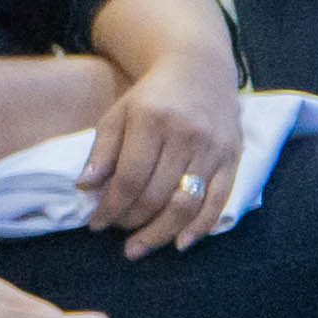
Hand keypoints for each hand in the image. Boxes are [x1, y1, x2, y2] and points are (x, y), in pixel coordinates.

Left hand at [75, 52, 245, 254]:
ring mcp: (213, 148)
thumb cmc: (151, 97)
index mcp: (153, 121)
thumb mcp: (118, 114)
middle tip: (116, 231)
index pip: (129, 178)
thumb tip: (85, 187)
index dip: (110, 207)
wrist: (199, 69)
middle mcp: (187, 135)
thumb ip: (102, 151)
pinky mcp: (233, 158)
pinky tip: (180, 244)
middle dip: (131, 221)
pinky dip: (200, 227)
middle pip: (156, 195)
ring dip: (160, 233)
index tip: (96, 223)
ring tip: (138, 248)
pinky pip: (219, 200)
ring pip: (187, 204)